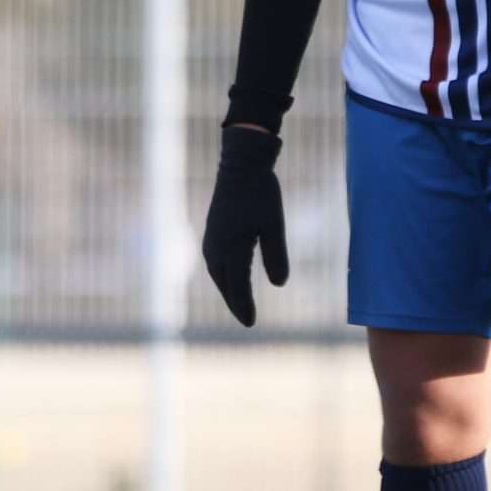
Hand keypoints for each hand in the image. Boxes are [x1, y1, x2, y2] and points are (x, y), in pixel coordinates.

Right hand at [201, 125, 287, 325]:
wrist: (240, 166)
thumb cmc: (262, 195)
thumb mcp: (275, 226)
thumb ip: (276, 256)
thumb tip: (279, 284)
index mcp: (232, 249)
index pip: (238, 287)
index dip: (245, 306)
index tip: (251, 324)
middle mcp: (216, 248)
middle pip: (225, 284)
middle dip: (235, 303)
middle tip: (246, 319)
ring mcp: (211, 239)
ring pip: (217, 274)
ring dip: (228, 289)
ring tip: (239, 302)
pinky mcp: (212, 231)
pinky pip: (214, 262)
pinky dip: (223, 274)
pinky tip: (230, 276)